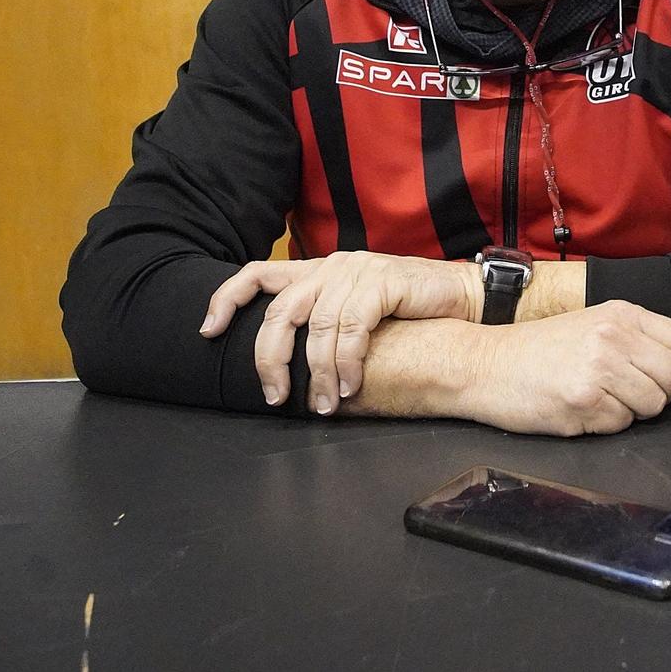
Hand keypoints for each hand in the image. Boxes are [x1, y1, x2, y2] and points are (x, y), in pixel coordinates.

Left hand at [198, 251, 481, 413]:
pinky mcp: (381, 282)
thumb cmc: (409, 311)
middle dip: (269, 360)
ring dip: (318, 374)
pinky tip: (352, 385)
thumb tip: (288, 364)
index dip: (226, 299)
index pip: (258, 273)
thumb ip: (325, 321)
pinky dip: (348, 362)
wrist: (463, 296)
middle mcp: (331, 266)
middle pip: (279, 312)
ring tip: (325, 404)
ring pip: (317, 328)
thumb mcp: (357, 309)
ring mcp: (356, 272)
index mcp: (318, 271)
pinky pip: (352, 328)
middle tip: (275, 396)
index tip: (208, 332)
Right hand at [455, 302, 670, 436]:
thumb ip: (634, 337)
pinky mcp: (584, 400)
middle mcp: (615, 336)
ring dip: (632, 411)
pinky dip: (605, 424)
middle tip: (632, 396)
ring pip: (653, 406)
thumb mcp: (591, 323)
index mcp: (622, 314)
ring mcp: (601, 367)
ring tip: (601, 400)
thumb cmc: (538, 349)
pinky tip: (580, 409)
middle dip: (661, 395)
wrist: (485, 363)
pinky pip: (621, 425)